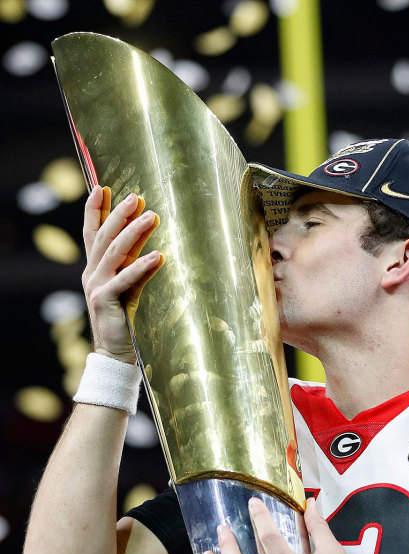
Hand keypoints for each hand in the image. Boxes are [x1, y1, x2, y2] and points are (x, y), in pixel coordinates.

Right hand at [81, 186, 163, 362]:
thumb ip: (136, 266)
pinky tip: (158, 256)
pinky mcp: (105, 301)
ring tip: (152, 216)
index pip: (92, 232)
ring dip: (133, 232)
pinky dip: (141, 267)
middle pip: (104, 237)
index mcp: (95, 268)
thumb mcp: (130, 286)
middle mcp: (92, 273)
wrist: (115, 353)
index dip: (95, 210)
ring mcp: (96, 286)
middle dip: (119, 214)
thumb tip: (154, 248)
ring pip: (114, 253)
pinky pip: (125, 280)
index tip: (102, 187)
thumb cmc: (125, 318)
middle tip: (136, 196)